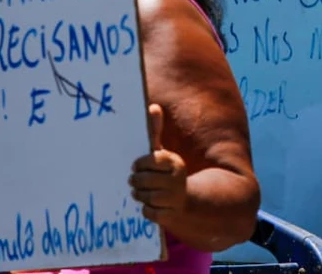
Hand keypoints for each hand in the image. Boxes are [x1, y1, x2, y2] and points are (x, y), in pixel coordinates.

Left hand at [130, 104, 187, 223]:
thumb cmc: (166, 173)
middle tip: (134, 180)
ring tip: (139, 192)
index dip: (140, 164)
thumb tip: (153, 107)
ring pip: (145, 197)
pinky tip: (150, 205)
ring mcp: (174, 198)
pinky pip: (149, 213)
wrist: (186, 200)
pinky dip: (146, 210)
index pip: (151, 160)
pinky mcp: (170, 215)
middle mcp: (177, 180)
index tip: (136, 165)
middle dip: (136, 181)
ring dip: (139, 195)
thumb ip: (155, 132)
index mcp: (175, 162)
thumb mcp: (162, 153)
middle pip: (144, 180)